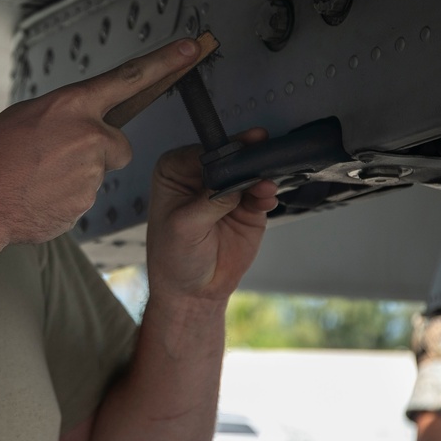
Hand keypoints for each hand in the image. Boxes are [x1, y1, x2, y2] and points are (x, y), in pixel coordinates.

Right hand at [0, 39, 205, 245]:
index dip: (164, 64)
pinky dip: (65, 200)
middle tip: (58, 161)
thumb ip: (66, 117)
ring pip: (98, 174)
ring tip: (36, 180)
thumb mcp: (25, 118)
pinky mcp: (86, 205)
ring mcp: (90, 173)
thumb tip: (88, 128)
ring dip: (74, 179)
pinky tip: (37, 198)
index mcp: (71, 105)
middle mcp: (88, 136)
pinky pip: (84, 200)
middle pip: (118, 144)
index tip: (192, 49)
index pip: (129, 78)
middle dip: (98, 153)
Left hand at [146, 128, 277, 299]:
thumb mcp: (184, 227)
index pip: (201, 151)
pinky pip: (261, 193)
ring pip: (248, 172)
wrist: (194, 291)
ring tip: (265, 184)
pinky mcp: (248, 207)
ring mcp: (227, 190)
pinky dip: (267, 194)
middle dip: (245, 156)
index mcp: (175, 172)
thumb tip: (235, 181)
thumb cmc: (174, 257)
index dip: (219, 150)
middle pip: (228, 157)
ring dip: (260, 175)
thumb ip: (209, 202)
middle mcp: (201, 176)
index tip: (237, 148)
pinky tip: (267, 198)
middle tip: (261, 152)